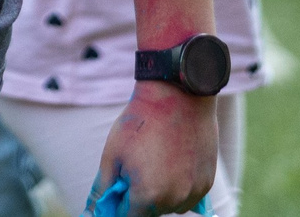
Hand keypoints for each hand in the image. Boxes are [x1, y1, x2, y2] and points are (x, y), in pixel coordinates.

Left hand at [94, 85, 216, 213]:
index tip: (118, 186)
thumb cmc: (140, 123)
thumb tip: (92, 213)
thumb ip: (102, 190)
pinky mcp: (207, 182)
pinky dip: (178, 185)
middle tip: (136, 165)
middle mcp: (174, 200)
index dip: (119, 202)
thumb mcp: (112, 155)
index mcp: (148, 197)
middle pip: (150, 213)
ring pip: (171, 206)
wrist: (178, 95)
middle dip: (139, 196)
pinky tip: (172, 159)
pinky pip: (188, 195)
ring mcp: (194, 192)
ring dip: (161, 194)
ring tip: (155, 160)